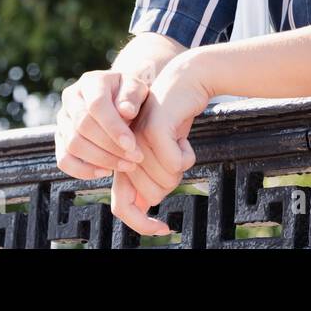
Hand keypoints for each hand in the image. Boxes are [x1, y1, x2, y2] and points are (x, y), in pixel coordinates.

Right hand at [54, 68, 150, 179]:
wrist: (120, 100)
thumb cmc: (130, 95)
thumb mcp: (137, 88)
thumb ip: (132, 96)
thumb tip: (125, 111)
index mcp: (91, 82)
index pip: (96, 105)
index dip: (113, 127)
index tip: (132, 145)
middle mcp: (71, 99)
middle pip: (83, 126)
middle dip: (110, 147)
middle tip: (135, 159)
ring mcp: (62, 119)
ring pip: (72, 145)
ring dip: (101, 160)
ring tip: (126, 165)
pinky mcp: (60, 138)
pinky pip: (64, 160)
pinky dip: (82, 170)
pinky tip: (105, 172)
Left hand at [109, 52, 211, 235]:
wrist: (185, 81)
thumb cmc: (174, 119)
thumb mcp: (161, 152)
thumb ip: (150, 177)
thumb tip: (143, 208)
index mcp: (122, 162)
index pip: (123, 207)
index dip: (141, 224)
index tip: (164, 229)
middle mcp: (123, 154)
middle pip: (155, 194)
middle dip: (174, 180)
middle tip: (177, 156)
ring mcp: (136, 141)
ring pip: (168, 179)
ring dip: (182, 164)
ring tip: (179, 142)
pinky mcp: (153, 129)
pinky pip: (177, 164)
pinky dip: (188, 154)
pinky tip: (184, 137)